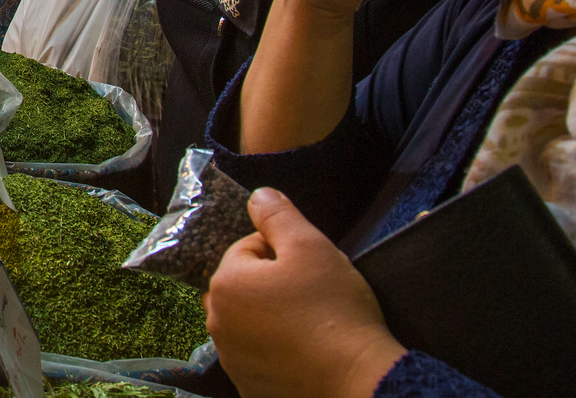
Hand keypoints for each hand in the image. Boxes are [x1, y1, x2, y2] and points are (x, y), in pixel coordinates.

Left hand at [208, 189, 406, 397]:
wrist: (359, 379)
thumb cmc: (334, 310)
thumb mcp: (310, 246)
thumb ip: (278, 215)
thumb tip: (257, 196)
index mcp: (225, 285)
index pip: (248, 249)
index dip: (283, 252)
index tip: (309, 269)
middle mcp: (217, 324)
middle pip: (244, 285)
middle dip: (272, 283)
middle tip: (311, 295)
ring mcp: (231, 359)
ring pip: (249, 320)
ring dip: (272, 315)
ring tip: (310, 324)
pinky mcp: (249, 386)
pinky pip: (258, 354)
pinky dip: (276, 349)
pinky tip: (304, 350)